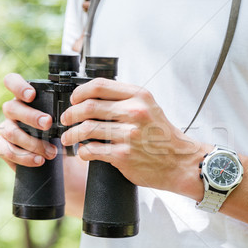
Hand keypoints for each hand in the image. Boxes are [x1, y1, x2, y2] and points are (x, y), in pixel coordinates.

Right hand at [0, 73, 57, 169]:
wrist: (61, 160)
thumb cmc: (61, 134)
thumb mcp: (65, 120)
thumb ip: (63, 111)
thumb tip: (73, 108)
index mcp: (25, 98)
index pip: (12, 82)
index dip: (18, 86)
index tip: (32, 95)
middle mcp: (13, 111)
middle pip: (11, 108)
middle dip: (31, 116)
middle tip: (48, 124)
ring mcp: (6, 128)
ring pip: (10, 131)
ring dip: (33, 142)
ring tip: (51, 152)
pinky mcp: (3, 146)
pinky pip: (6, 150)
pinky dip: (24, 157)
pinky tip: (39, 160)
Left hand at [59, 78, 209, 197]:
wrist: (181, 162)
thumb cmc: (163, 136)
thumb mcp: (149, 107)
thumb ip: (126, 99)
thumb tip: (93, 97)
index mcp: (139, 96)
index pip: (99, 86)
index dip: (80, 93)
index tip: (74, 100)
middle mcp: (134, 112)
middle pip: (88, 107)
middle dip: (70, 114)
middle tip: (66, 120)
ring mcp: (129, 134)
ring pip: (86, 129)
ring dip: (71, 134)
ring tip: (68, 138)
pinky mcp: (124, 155)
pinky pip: (92, 150)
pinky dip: (83, 151)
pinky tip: (83, 152)